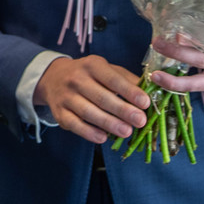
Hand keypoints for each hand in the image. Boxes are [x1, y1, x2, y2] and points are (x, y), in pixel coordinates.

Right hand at [33, 55, 149, 142]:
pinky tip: (103, 138)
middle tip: (140, 121)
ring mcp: (66, 96)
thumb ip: (126, 80)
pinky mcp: (59, 113)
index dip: (129, 91)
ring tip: (127, 132)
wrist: (53, 77)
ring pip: (88, 112)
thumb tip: (149, 93)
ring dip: (109, 123)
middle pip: (101, 97)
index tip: (145, 103)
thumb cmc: (89, 75)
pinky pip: (74, 124)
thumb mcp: (105, 69)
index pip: (112, 79)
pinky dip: (89, 132)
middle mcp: (76, 79)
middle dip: (122, 110)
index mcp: (92, 65)